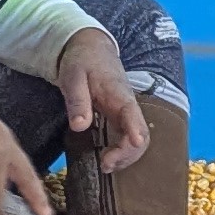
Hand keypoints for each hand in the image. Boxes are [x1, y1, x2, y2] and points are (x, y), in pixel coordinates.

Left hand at [52, 29, 152, 173]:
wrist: (91, 48)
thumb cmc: (81, 61)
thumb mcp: (73, 76)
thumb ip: (77, 100)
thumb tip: (80, 126)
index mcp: (118, 94)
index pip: (132, 114)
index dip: (135, 132)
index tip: (134, 144)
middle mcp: (128, 106)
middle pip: (141, 134)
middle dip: (128, 153)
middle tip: (105, 165)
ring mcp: (126, 113)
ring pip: (137, 140)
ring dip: (126, 157)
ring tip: (105, 166)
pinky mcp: (121, 118)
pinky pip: (128, 138)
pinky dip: (122, 152)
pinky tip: (107, 160)